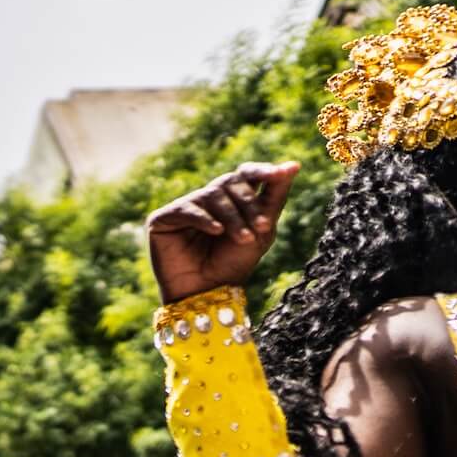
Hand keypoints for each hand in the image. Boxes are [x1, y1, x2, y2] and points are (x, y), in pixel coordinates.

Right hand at [145, 161, 297, 302]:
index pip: (246, 174)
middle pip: (231, 183)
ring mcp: (185, 207)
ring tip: (243, 238)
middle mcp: (207, 199)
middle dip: (249, 204)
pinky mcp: (163, 218)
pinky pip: (188, 209)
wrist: (206, 293)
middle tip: (262, 227)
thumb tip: (294, 164)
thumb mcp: (262, 229)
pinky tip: (216, 232)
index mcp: (231, 199)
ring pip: (212, 196)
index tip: (280, 174)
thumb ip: (276, 195)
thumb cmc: (234, 264)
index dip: (261, 170)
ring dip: (232, 217)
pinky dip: (205, 219)